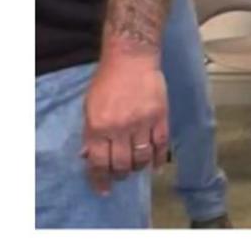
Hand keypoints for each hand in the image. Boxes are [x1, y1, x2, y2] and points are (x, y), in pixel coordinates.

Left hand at [82, 56, 168, 193]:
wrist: (131, 59)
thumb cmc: (107, 82)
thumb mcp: (89, 107)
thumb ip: (90, 133)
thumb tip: (89, 157)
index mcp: (98, 126)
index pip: (98, 162)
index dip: (100, 180)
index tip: (103, 190)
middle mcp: (119, 128)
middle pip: (121, 163)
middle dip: (120, 174)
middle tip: (121, 175)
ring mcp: (142, 123)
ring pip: (142, 157)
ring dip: (138, 167)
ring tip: (136, 168)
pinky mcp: (160, 117)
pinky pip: (161, 145)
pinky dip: (158, 159)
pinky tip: (156, 166)